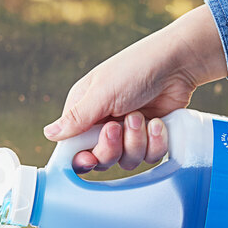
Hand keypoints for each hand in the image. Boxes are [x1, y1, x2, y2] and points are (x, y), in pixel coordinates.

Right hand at [43, 5, 226, 171]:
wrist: (178, 65)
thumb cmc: (136, 70)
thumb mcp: (102, 92)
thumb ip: (77, 118)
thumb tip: (49, 134)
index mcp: (85, 112)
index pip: (75, 148)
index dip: (82, 159)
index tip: (90, 159)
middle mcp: (105, 125)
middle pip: (102, 160)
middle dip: (112, 147)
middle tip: (117, 126)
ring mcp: (129, 134)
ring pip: (127, 161)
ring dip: (136, 141)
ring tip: (142, 117)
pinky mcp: (150, 139)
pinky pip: (150, 158)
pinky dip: (155, 142)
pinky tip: (157, 123)